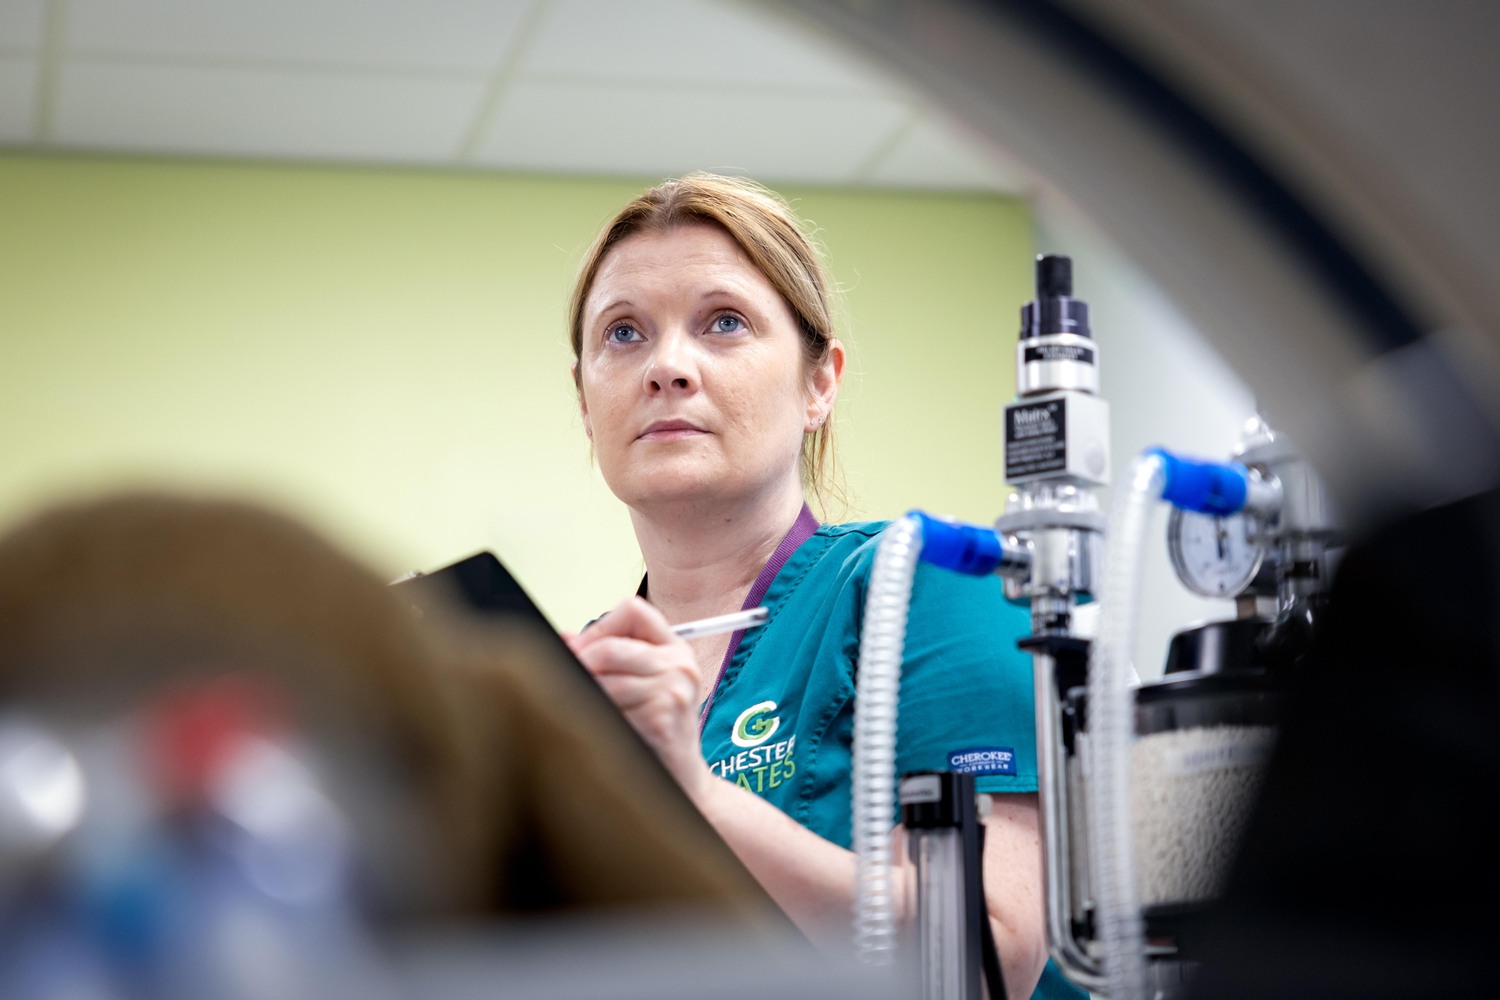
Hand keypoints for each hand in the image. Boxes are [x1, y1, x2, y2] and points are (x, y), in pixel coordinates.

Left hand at [564, 597, 713, 800]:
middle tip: (567, 684)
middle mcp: (680, 666)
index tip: (582, 651)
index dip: (599, 628)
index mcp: (675, 650)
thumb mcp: (644, 687)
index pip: (634, 610)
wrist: (684, 781)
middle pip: (608, 648)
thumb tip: (564, 639)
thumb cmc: (658, 734)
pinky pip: (609, 710)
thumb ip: (610, 658)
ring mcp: (673, 692)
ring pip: (603, 681)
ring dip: (585, 698)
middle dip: (580, 666)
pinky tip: (602, 732)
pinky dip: (596, 721)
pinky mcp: (661, 720)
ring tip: (587, 713)